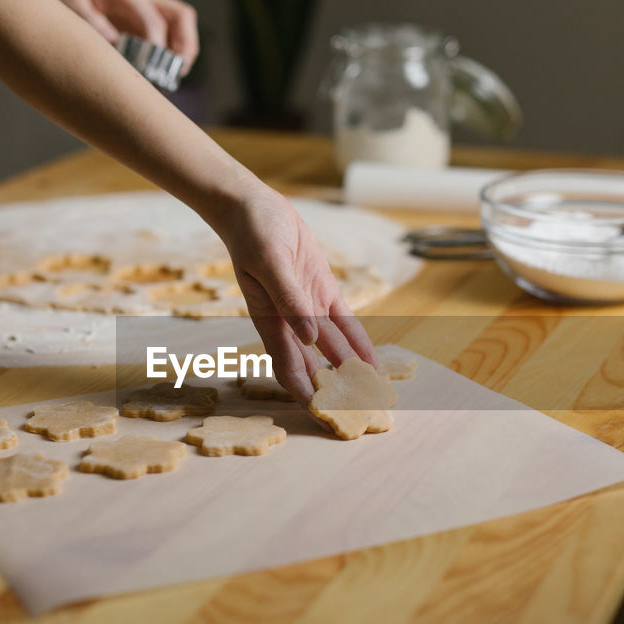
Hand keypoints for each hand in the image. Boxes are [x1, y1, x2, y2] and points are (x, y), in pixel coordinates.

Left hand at [30, 0, 198, 72]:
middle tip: (179, 71)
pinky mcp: (146, 18)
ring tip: (175, 75)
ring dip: (184, 50)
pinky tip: (163, 70)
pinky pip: (171, 34)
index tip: (154, 69)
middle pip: (182, 16)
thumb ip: (94, 24)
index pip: (156, 19)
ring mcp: (148, 7)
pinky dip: (174, 52)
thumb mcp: (73, 7)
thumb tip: (116, 44)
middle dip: (186, 45)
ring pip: (182, 25)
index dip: (159, 45)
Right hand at [213, 188, 377, 403]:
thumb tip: (310, 338)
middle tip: (355, 415)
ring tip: (371, 393)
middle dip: (332, 391)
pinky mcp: (321, 291)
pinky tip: (371, 361)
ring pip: (332, 349)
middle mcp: (289, 322)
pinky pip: (344, 323)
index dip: (305, 394)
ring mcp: (307, 307)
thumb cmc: (252, 233)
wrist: (252, 206)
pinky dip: (357, 342)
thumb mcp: (269, 263)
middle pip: (313, 366)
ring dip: (350, 371)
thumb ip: (289, 300)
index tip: (322, 417)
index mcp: (269, 321)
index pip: (288, 368)